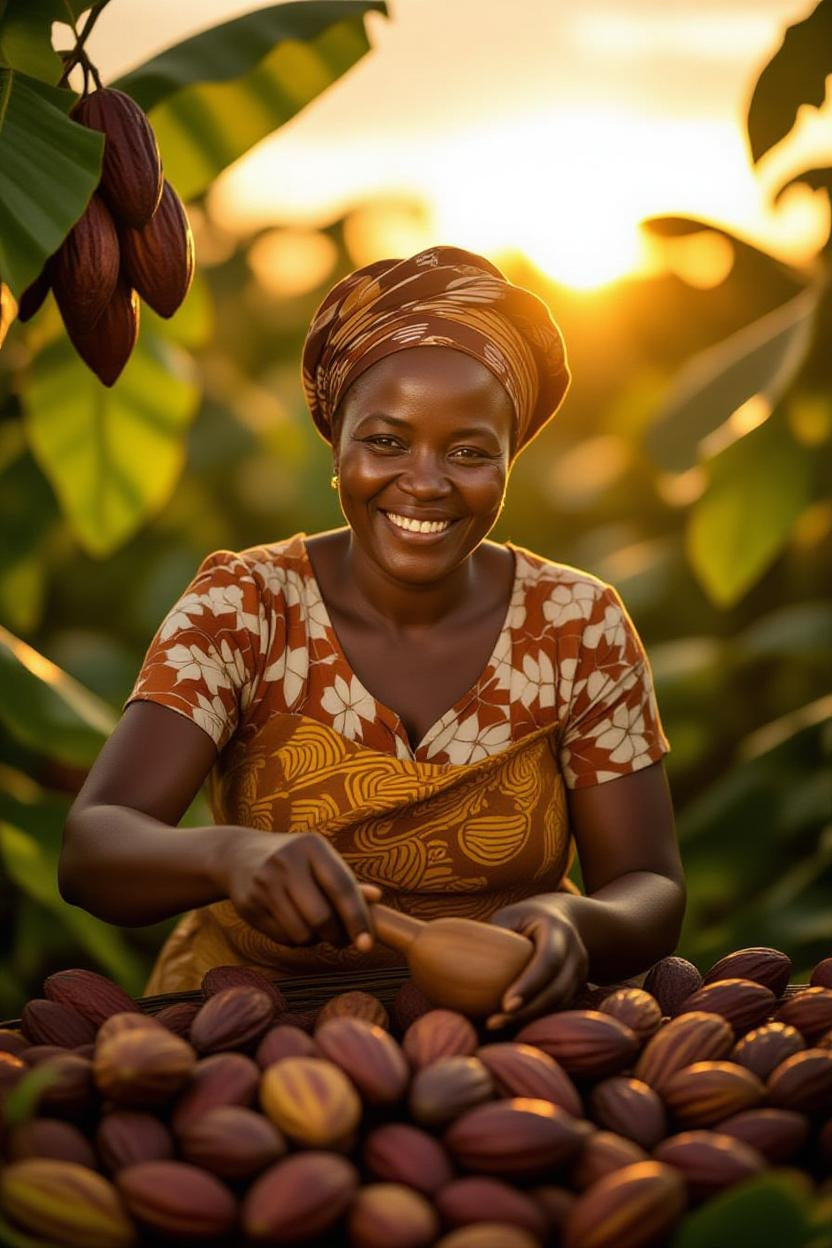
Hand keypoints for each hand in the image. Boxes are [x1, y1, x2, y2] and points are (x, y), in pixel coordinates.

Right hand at [221, 830, 381, 951]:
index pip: (341, 887)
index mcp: (311, 846)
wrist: (238, 855)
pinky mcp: (249, 903)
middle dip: (336, 936)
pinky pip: (283, 938)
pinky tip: (292, 923)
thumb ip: (347, 882)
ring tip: (314, 927)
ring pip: (301, 933)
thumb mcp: (319, 860)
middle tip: (340, 938)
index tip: (367, 944)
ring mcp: (265, 882)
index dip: (357, 919)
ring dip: (315, 940)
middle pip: (321, 917)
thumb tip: (377, 898)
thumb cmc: (294, 860)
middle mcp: (286, 861)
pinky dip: (295, 939)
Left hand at [485, 897, 588, 1030]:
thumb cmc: (526, 918)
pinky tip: (511, 1025)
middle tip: (493, 1023)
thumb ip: (493, 932)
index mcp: (559, 932)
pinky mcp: (577, 991)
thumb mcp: (511, 916)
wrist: (565, 920)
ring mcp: (580, 975)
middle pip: (556, 990)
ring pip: (558, 1005)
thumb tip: (450, 949)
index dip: (529, 985)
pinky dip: (535, 1019)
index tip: (505, 1005)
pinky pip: (557, 1010)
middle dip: (526, 1011)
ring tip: (495, 1026)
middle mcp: (576, 956)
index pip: (548, 961)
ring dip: (528, 1020)